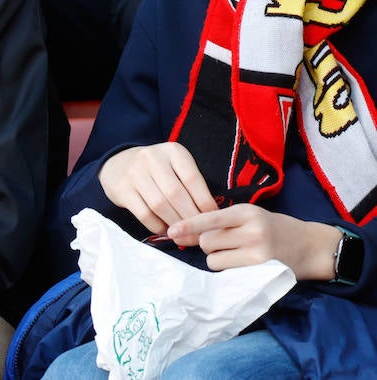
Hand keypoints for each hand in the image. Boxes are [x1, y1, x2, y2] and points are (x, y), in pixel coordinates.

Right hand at [99, 142, 216, 234]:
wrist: (118, 164)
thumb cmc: (157, 170)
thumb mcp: (175, 166)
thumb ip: (191, 185)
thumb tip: (212, 216)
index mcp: (172, 151)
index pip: (193, 179)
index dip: (205, 202)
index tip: (213, 219)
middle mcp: (152, 158)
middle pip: (176, 194)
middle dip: (191, 218)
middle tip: (200, 233)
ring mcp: (134, 173)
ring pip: (160, 205)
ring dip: (175, 224)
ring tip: (185, 235)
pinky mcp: (122, 189)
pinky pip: (144, 214)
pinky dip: (158, 226)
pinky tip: (166, 230)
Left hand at [169, 205, 342, 280]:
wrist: (311, 246)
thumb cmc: (273, 228)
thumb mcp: (249, 216)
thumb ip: (219, 222)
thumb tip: (182, 233)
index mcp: (246, 211)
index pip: (210, 218)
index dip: (189, 225)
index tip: (171, 231)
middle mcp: (252, 230)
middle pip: (207, 240)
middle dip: (208, 243)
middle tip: (226, 243)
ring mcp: (257, 252)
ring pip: (213, 258)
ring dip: (217, 258)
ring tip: (237, 253)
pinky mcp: (261, 270)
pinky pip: (227, 271)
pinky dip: (228, 268)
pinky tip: (243, 263)